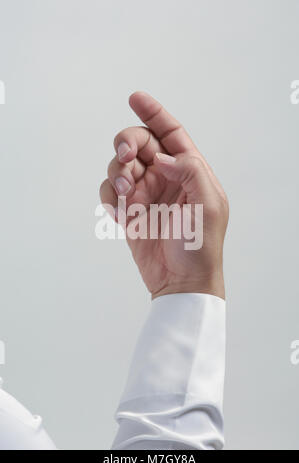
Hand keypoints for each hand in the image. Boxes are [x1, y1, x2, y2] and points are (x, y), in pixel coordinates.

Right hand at [100, 92, 228, 298]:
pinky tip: (120, 214)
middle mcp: (165, 177)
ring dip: (117, 172)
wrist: (180, 281)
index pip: (170, 133)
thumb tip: (162, 157)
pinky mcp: (128, 211)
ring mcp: (145, 193)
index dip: (154, 113)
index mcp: (189, 171)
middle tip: (126, 156)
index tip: (135, 98)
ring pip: (120, 165)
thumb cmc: (201, 246)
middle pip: (139, 144)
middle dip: (127, 143)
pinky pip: (109, 192)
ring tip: (126, 194)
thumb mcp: (208, 205)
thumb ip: (190, 171)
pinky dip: (108, 197)